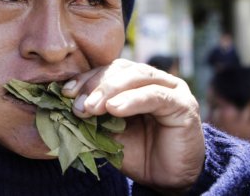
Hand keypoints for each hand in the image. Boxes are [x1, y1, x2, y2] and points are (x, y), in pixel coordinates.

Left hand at [62, 59, 204, 191]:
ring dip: (110, 90)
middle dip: (96, 85)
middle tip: (78, 105)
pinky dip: (132, 99)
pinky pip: (155, 95)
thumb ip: (93, 115)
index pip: (108, 70)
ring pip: (137, 76)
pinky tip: (114, 109)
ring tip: (92, 107)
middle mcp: (153, 79)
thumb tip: (67, 103)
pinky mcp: (183, 104)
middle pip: (121, 69)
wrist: (166, 179)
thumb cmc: (137, 152)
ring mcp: (171, 88)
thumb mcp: (107, 131)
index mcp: (135, 82)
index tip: (66, 92)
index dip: (86, 78)